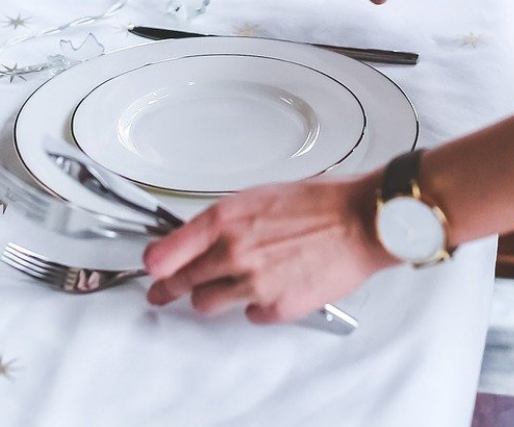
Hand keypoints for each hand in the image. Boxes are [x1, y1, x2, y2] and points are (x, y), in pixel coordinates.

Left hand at [142, 175, 397, 323]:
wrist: (361, 222)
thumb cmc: (321, 204)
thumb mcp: (260, 197)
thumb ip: (227, 221)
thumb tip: (205, 237)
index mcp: (225, 220)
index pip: (166, 252)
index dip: (154, 264)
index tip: (152, 268)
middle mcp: (233, 252)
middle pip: (181, 282)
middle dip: (168, 289)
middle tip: (161, 293)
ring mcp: (253, 283)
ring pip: (207, 304)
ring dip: (211, 297)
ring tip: (224, 288)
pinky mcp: (275, 307)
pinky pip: (249, 314)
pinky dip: (255, 305)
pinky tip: (269, 289)